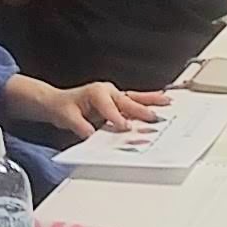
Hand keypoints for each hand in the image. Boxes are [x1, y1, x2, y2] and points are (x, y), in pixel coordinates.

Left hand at [39, 81, 170, 139]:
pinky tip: (161, 99)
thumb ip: (81, 127)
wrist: (58, 102)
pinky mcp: (118, 100)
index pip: (110, 108)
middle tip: (153, 118)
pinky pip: (135, 99)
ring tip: (167, 102)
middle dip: (140, 110)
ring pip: (136, 97)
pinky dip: (148, 100)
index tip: (125, 127)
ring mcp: (114, 94)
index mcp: (96, 93)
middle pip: (127, 102)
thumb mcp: (67, 118)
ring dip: (152, 100)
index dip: (117, 118)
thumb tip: (93, 134)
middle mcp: (107, 91)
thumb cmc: (63, 107)